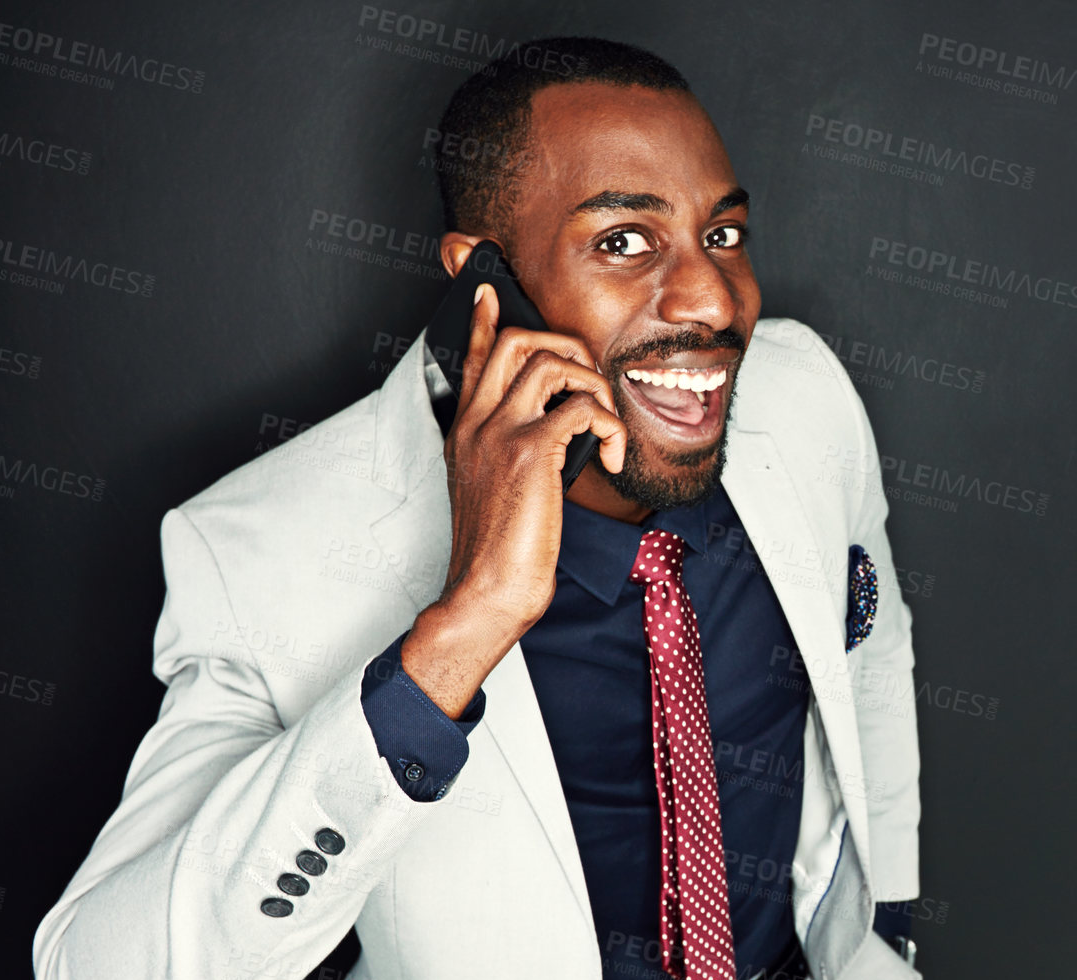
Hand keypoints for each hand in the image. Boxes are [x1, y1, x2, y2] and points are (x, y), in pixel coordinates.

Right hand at [400, 282, 627, 715]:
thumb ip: (509, 456)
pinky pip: (584, 408)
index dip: (481, 320)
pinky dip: (612, 427)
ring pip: (553, 362)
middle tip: (592, 386)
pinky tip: (611, 460)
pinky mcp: (531, 451)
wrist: (486, 591)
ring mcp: (501, 432)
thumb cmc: (498, 552)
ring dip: (596, 388)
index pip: (470, 356)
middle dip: (567, 346)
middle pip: (515, 339)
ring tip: (606, 430)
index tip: (488, 291)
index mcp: (465, 429)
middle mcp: (478, 421)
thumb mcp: (493, 492)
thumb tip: (548, 438)